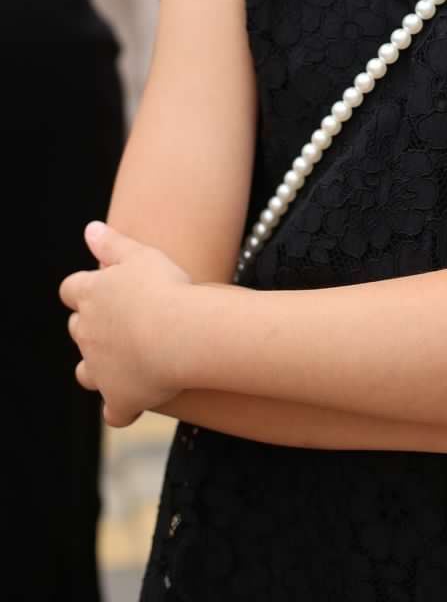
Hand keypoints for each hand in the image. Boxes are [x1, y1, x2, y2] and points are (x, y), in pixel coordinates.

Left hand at [60, 222, 191, 427]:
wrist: (180, 334)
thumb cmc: (164, 288)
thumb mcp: (140, 254)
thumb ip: (112, 243)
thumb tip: (90, 229)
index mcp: (91, 295)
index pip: (71, 290)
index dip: (85, 290)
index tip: (104, 289)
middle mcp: (87, 333)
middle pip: (78, 329)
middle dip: (94, 327)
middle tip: (125, 321)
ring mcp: (100, 368)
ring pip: (87, 372)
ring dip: (100, 368)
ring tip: (127, 362)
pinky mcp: (119, 398)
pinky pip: (115, 411)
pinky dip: (123, 408)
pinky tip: (137, 403)